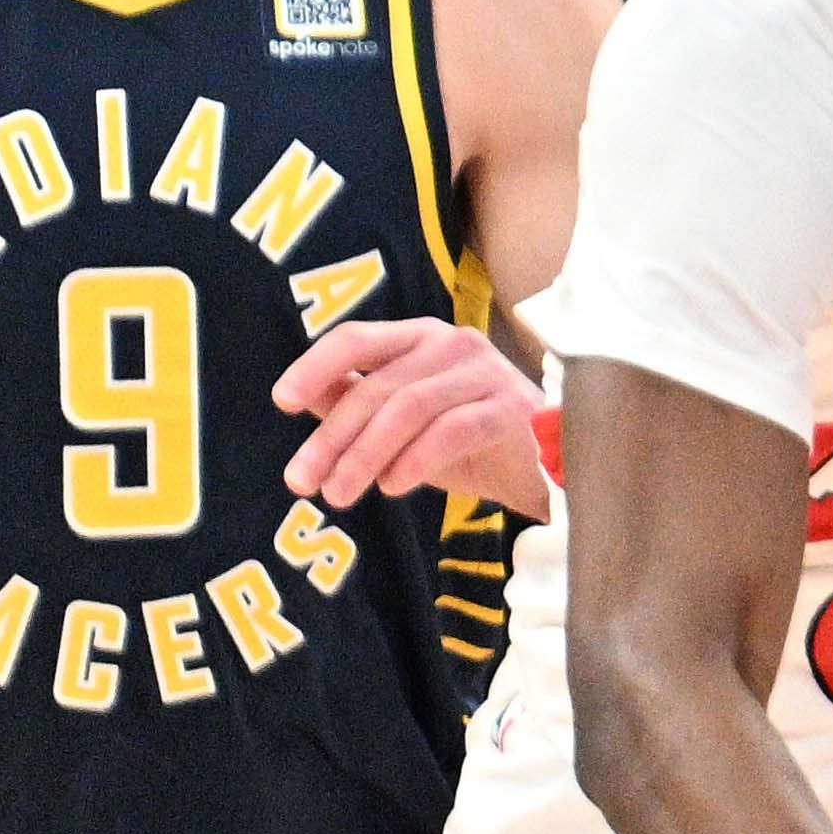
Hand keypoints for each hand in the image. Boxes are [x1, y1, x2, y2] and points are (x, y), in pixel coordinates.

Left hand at [275, 319, 555, 516]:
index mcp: (421, 338)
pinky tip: (393, 488)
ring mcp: (486, 374)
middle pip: (377, 386)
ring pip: (408, 409)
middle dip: (331, 437)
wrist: (550, 471)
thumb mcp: (406, 425)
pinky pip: (450, 431)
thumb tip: (302, 397)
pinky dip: (415, 461)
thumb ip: (360, 403)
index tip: (282, 402)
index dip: (315, 366)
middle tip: (301, 481)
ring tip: (339, 495)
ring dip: (364, 456)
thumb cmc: (473, 443)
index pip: (357, 339)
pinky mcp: (510, 410)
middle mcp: (453, 344)